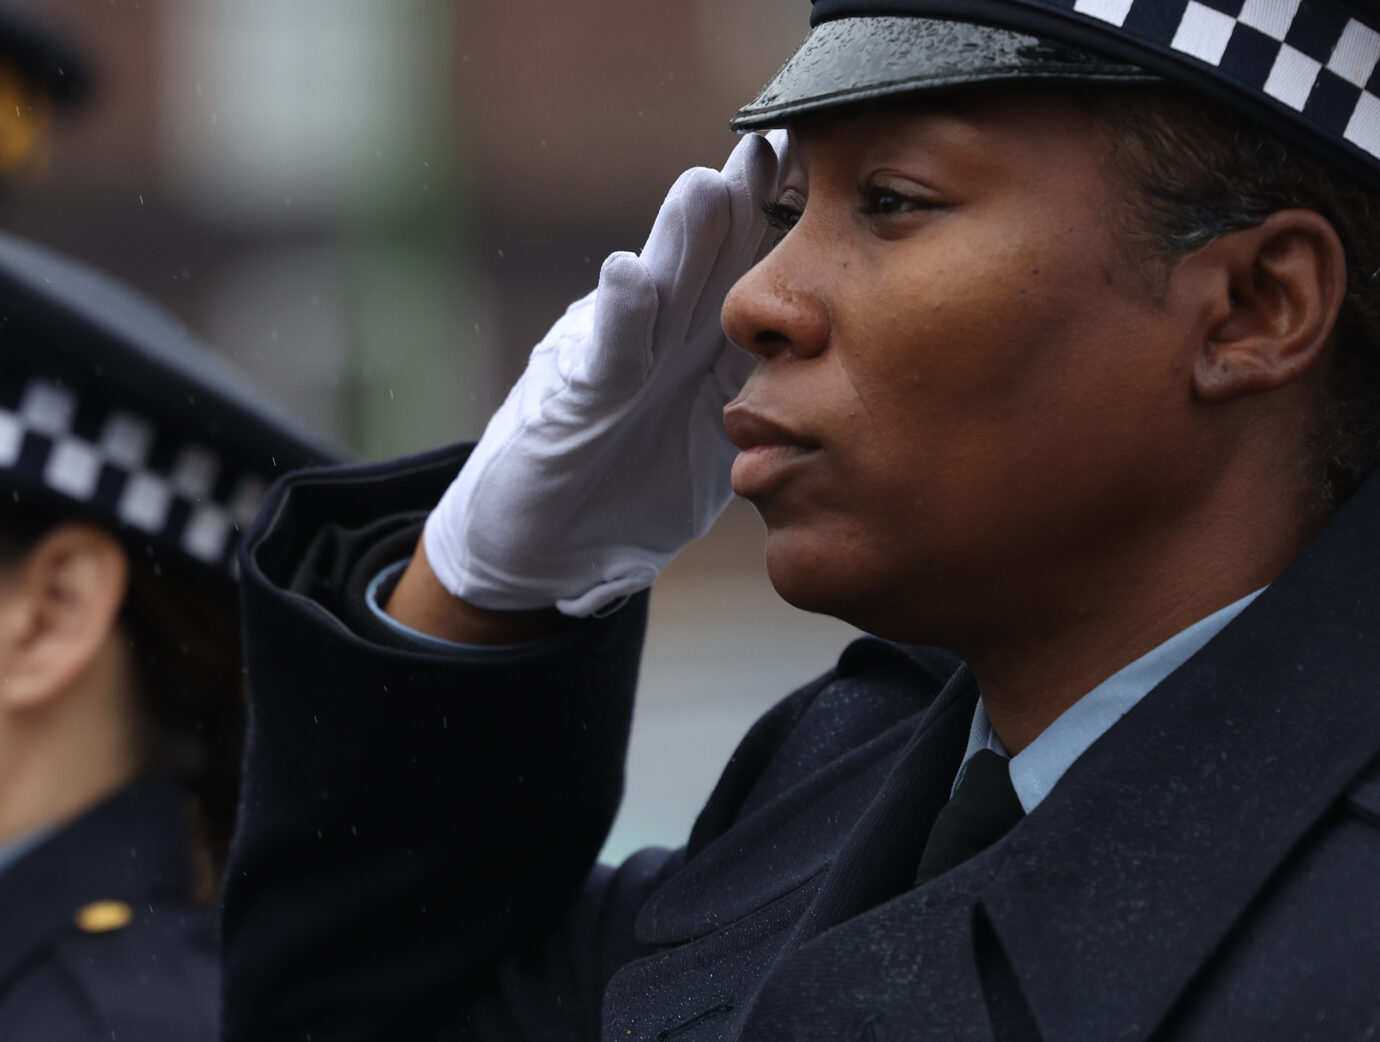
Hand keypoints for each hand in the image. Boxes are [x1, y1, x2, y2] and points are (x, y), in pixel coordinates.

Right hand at [423, 132, 782, 616]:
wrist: (537, 557)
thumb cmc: (625, 501)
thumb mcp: (712, 456)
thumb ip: (759, 416)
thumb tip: (841, 395)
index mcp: (700, 356)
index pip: (750, 284)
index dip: (782, 232)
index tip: (824, 174)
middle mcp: (659, 345)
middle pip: (708, 266)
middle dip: (740, 207)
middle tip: (775, 146)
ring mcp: (614, 366)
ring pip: (658, 294)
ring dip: (681, 240)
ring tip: (706, 186)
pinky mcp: (575, 403)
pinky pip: (603, 356)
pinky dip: (617, 316)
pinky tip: (627, 275)